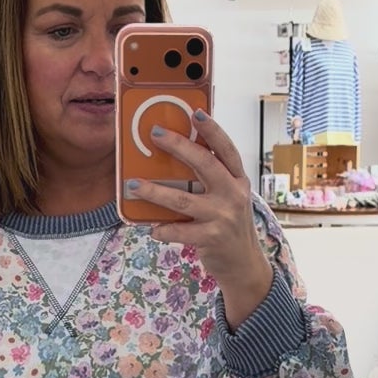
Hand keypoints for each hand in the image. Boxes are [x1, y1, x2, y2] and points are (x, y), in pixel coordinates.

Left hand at [127, 110, 272, 314]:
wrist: (244, 264)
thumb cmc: (229, 226)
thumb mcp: (229, 198)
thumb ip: (212, 180)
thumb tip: (178, 157)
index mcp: (238, 181)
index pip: (226, 150)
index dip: (212, 130)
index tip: (195, 113)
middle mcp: (233, 195)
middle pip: (204, 164)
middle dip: (178, 146)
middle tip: (154, 134)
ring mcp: (223, 217)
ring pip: (183, 200)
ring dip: (155, 192)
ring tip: (134, 185)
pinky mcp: (211, 238)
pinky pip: (179, 231)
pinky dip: (163, 229)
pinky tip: (152, 228)